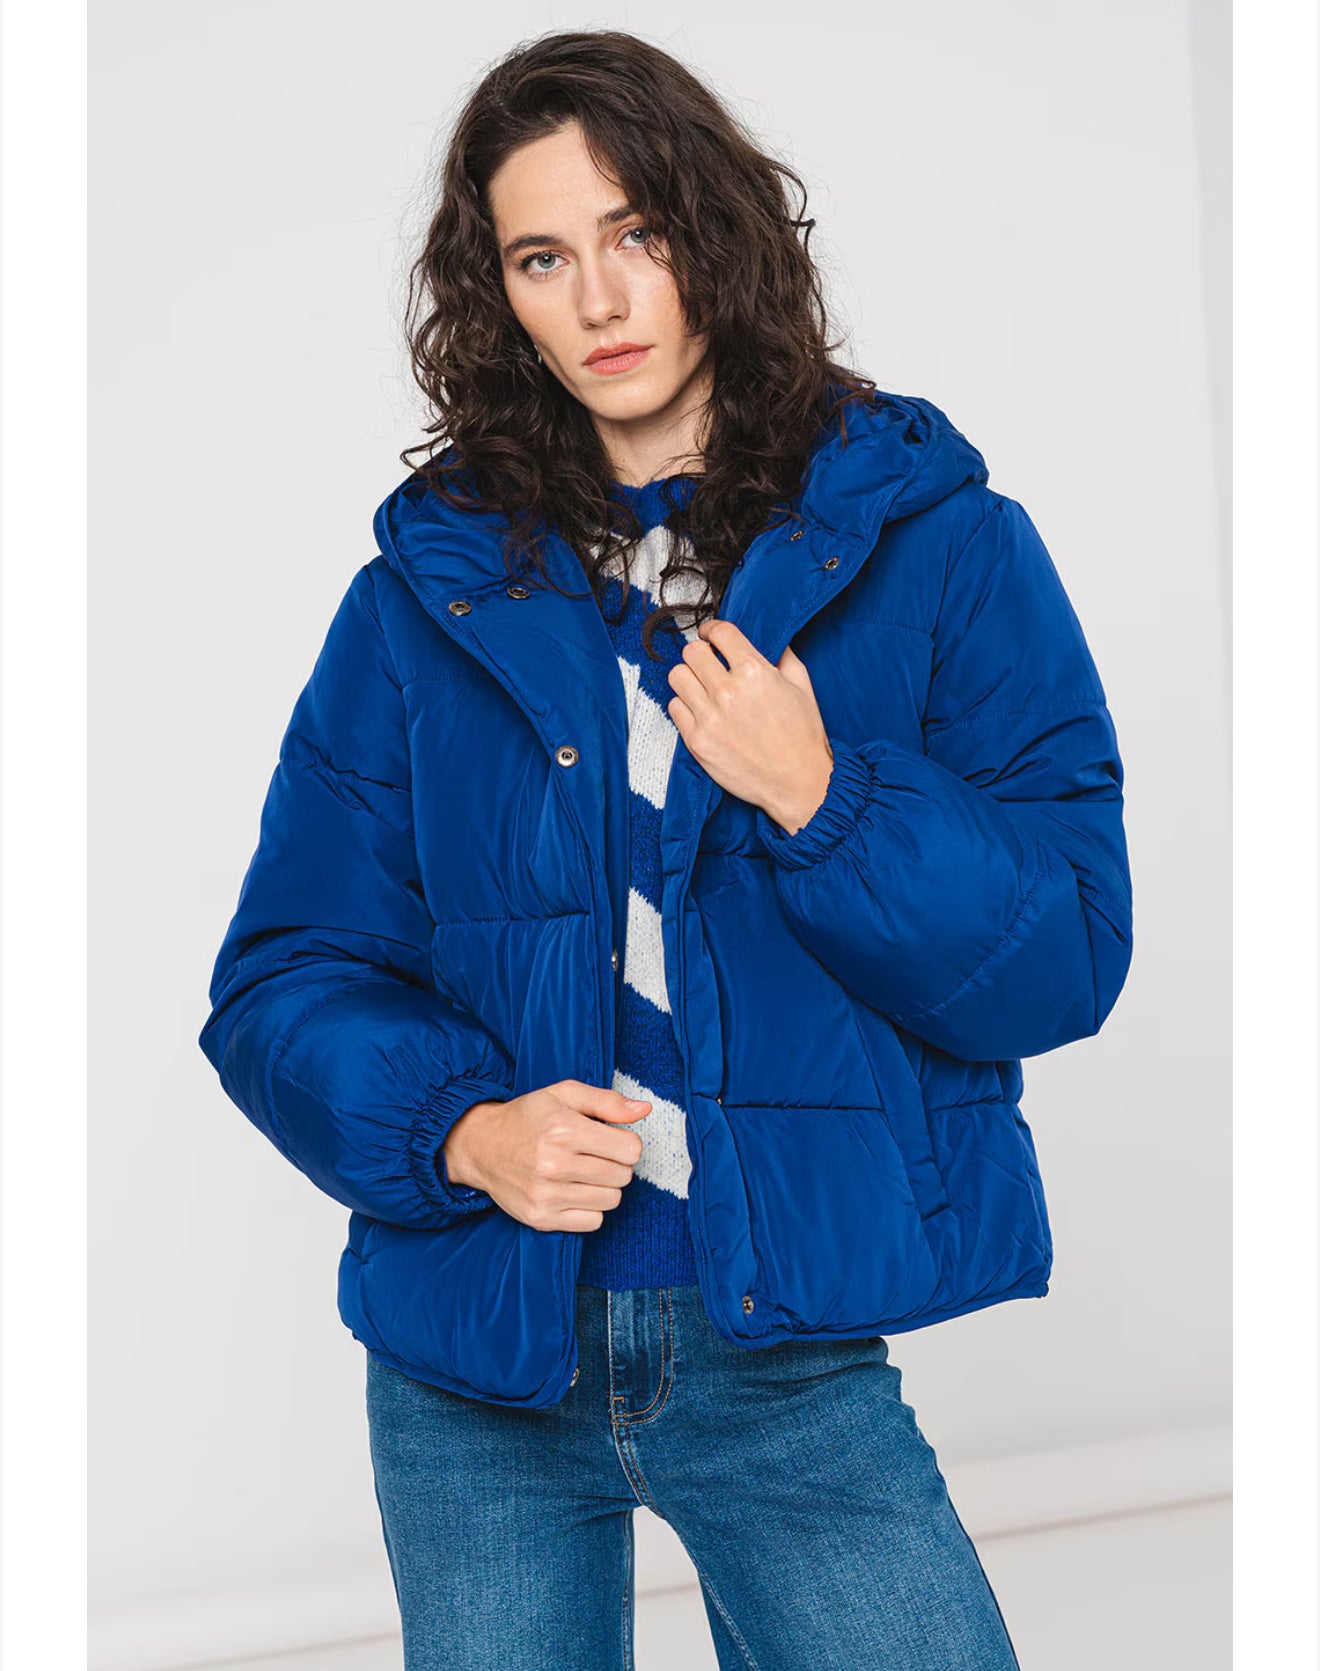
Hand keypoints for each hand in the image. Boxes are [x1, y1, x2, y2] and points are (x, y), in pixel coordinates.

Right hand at [441, 1081, 651, 1231]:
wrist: (481, 1146)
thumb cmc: (528, 1117)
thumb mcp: (564, 1095)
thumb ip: (607, 1101)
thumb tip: (645, 1110)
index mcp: (563, 1129)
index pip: (630, 1149)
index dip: (626, 1142)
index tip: (610, 1139)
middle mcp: (554, 1164)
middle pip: (623, 1176)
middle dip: (616, 1164)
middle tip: (595, 1155)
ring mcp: (546, 1195)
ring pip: (611, 1200)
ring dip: (604, 1187)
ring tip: (584, 1173)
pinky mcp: (540, 1218)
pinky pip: (593, 1222)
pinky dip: (590, 1209)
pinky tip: (573, 1192)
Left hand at [666, 619, 833, 834]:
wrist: (798, 783)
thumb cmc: (803, 737)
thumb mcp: (802, 686)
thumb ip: (782, 656)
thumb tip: (769, 638)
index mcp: (755, 672)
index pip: (719, 632)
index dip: (713, 630)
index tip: (711, 636)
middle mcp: (728, 691)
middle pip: (692, 652)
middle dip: (701, 653)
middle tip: (708, 662)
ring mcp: (709, 717)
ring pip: (677, 676)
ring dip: (689, 677)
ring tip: (701, 686)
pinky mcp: (697, 741)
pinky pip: (674, 707)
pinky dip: (684, 705)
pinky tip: (701, 710)